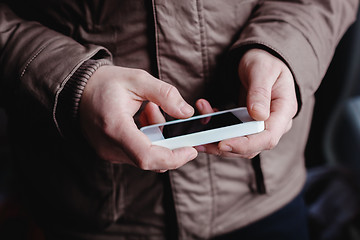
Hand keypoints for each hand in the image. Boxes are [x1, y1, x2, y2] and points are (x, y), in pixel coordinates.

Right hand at [79, 65, 197, 171]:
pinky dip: (147, 140)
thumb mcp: (137, 79)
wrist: (78, 90)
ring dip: (156, 138)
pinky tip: (140, 120)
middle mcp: (109, 146)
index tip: (191, 151)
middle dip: (166, 140)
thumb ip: (165, 94)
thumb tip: (186, 112)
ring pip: (145, 156)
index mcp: (115, 127)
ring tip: (146, 110)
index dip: (173, 158)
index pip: (147, 156)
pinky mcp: (109, 153)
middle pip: (150, 159)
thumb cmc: (105, 83)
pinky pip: (136, 154)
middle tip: (157, 111)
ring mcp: (108, 152)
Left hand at [196, 48, 297, 157]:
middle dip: (225, 147)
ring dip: (216, 140)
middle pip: (252, 147)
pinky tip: (206, 115)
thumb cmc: (265, 61)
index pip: (268, 138)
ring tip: (198, 131)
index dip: (245, 145)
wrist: (261, 59)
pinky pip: (232, 133)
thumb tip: (258, 115)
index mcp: (284, 110)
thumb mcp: (262, 70)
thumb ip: (260, 92)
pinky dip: (216, 129)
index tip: (223, 144)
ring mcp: (261, 126)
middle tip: (201, 142)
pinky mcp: (247, 125)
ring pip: (239, 144)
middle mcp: (275, 123)